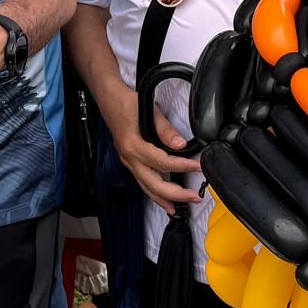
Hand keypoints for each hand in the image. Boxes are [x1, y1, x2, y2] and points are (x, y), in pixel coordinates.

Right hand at [91, 73, 201, 207]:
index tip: (199, 167)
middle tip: (195, 196)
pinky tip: (164, 200)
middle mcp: (130, 159)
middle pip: (154, 185)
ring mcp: (129, 162)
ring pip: (147, 188)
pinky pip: (143, 183)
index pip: (163, 163)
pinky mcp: (131, 163)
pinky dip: (154, 194)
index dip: (183, 166)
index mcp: (133, 146)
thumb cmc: (126, 103)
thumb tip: (180, 145)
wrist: (108, 100)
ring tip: (180, 207)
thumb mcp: (149, 111)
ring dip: (165, 199)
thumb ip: (165, 130)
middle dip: (176, 194)